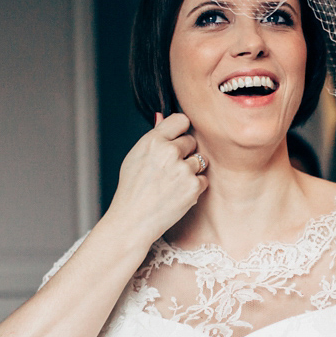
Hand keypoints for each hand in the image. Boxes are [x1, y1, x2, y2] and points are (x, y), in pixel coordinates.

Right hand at [106, 112, 208, 245]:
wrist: (133, 220)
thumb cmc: (132, 189)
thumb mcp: (135, 157)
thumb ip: (153, 137)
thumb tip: (162, 116)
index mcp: (153, 140)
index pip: (181, 120)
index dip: (181, 130)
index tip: (178, 139)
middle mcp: (169, 151)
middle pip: (192, 140)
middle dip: (185, 153)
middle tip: (169, 170)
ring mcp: (183, 169)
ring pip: (200, 160)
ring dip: (191, 171)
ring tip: (172, 183)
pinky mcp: (193, 186)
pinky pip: (203, 179)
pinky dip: (195, 187)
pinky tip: (178, 194)